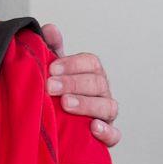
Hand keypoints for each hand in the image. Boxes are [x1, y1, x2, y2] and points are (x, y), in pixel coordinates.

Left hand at [41, 23, 119, 145]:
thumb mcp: (53, 71)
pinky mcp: (106, 135)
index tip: (51, 68)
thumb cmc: (57, 92)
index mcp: (91, 73)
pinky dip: (106, 132)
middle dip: (72, 83)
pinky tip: (92, 127)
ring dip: (87, 104)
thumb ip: (51, 49)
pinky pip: (114, 135)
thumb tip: (48, 29)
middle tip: (50, 87)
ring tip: (66, 104)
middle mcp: (101, 91)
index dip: (72, 64)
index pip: (90, 62)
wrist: (57, 124)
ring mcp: (105, 114)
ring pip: (107, 106)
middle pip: (97, 83)